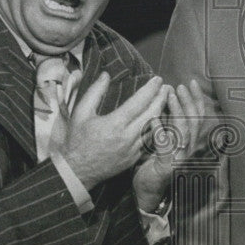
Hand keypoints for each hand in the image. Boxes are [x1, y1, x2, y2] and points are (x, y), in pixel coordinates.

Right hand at [55, 73, 169, 189]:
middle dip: (161, 99)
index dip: (150, 89)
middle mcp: (127, 137)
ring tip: (165, 101)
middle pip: (152, 114)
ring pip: (153, 128)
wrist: (77, 170)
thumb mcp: (81, 112)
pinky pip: (149, 141)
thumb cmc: (77, 140)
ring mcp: (132, 149)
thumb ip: (95, 92)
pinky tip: (157, 120)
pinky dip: (155, 129)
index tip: (158, 79)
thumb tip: (106, 75)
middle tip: (167, 87)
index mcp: (115, 124)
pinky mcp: (134, 158)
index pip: (139, 102)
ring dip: (161, 113)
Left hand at [132, 79, 205, 211]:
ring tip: (169, 96)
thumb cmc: (151, 162)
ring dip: (177, 112)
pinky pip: (166, 148)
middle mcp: (187, 149)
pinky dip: (162, 133)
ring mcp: (179, 158)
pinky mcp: (167, 167)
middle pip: (194, 121)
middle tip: (178, 87)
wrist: (146, 191)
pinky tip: (155, 121)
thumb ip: (166, 122)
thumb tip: (164, 97)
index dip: (196, 99)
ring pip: (184, 132)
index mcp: (187, 141)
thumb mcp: (161, 138)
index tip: (191, 82)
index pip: (197, 116)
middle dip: (187, 102)